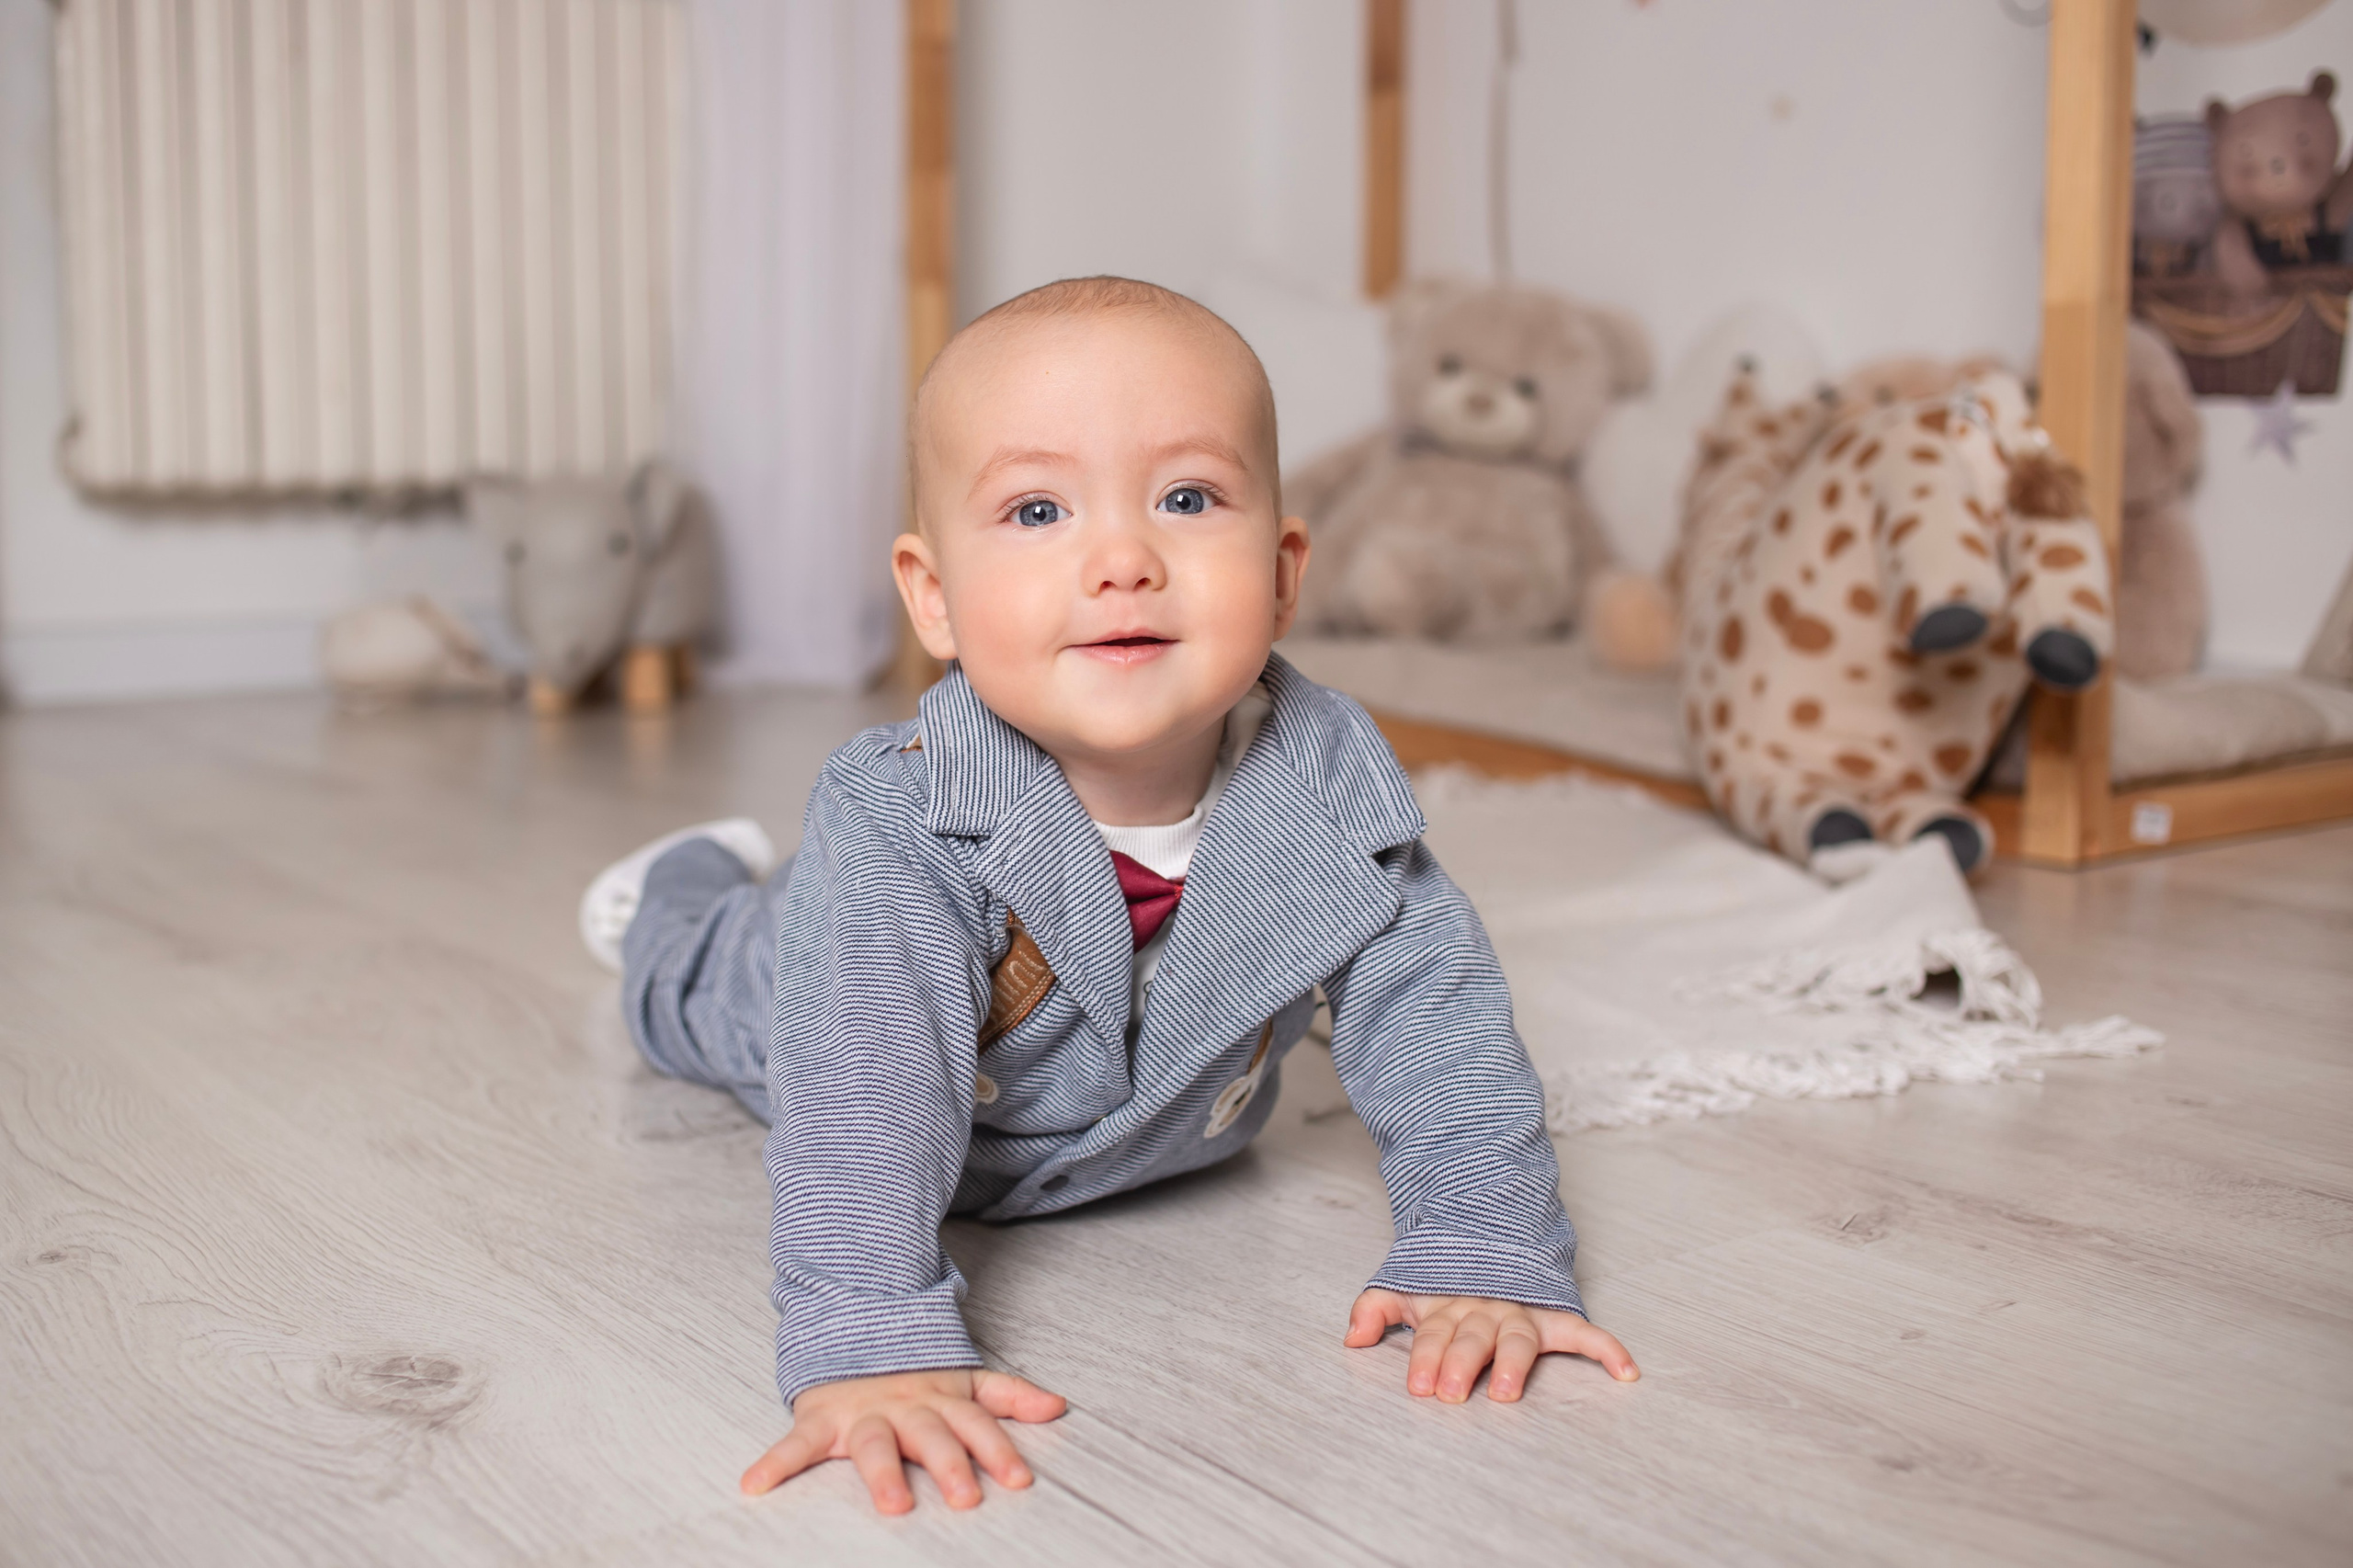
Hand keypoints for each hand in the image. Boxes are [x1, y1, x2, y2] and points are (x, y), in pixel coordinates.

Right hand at [740, 1367, 1067, 1513]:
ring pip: (874, 1444)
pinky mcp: (820, 1421)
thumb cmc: (917, 1376)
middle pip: (931, 1437)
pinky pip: (796, 1445)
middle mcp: (905, 1409)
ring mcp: (861, 1414)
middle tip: (965, 1498)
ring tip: (893, 1503)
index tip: (1018, 1479)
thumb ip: (1009, 1394)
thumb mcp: (965, 1380)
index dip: (998, 1450)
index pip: (977, 1425)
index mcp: (941, 1401)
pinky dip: (774, 1464)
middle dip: (949, 1465)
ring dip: (883, 1473)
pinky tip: (754, 1485)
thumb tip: (1058, 1406)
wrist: (853, 1333)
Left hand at [1344, 1289, 1638, 1402]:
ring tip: (1504, 1391)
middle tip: (1449, 1392)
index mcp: (1447, 1308)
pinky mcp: (1555, 1316)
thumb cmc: (1443, 1278)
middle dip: (1459, 1364)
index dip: (1425, 1358)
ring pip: (1517, 1338)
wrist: (1488, 1230)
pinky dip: (1608, 1350)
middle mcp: (1485, 1310)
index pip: (1432, 1334)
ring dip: (1511, 1364)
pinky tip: (1626, 1373)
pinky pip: (1585, 1332)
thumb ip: (1374, 1307)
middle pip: (1472, 1338)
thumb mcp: (1403, 1286)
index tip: (1418, 1386)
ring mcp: (1521, 1312)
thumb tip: (1351, 1338)